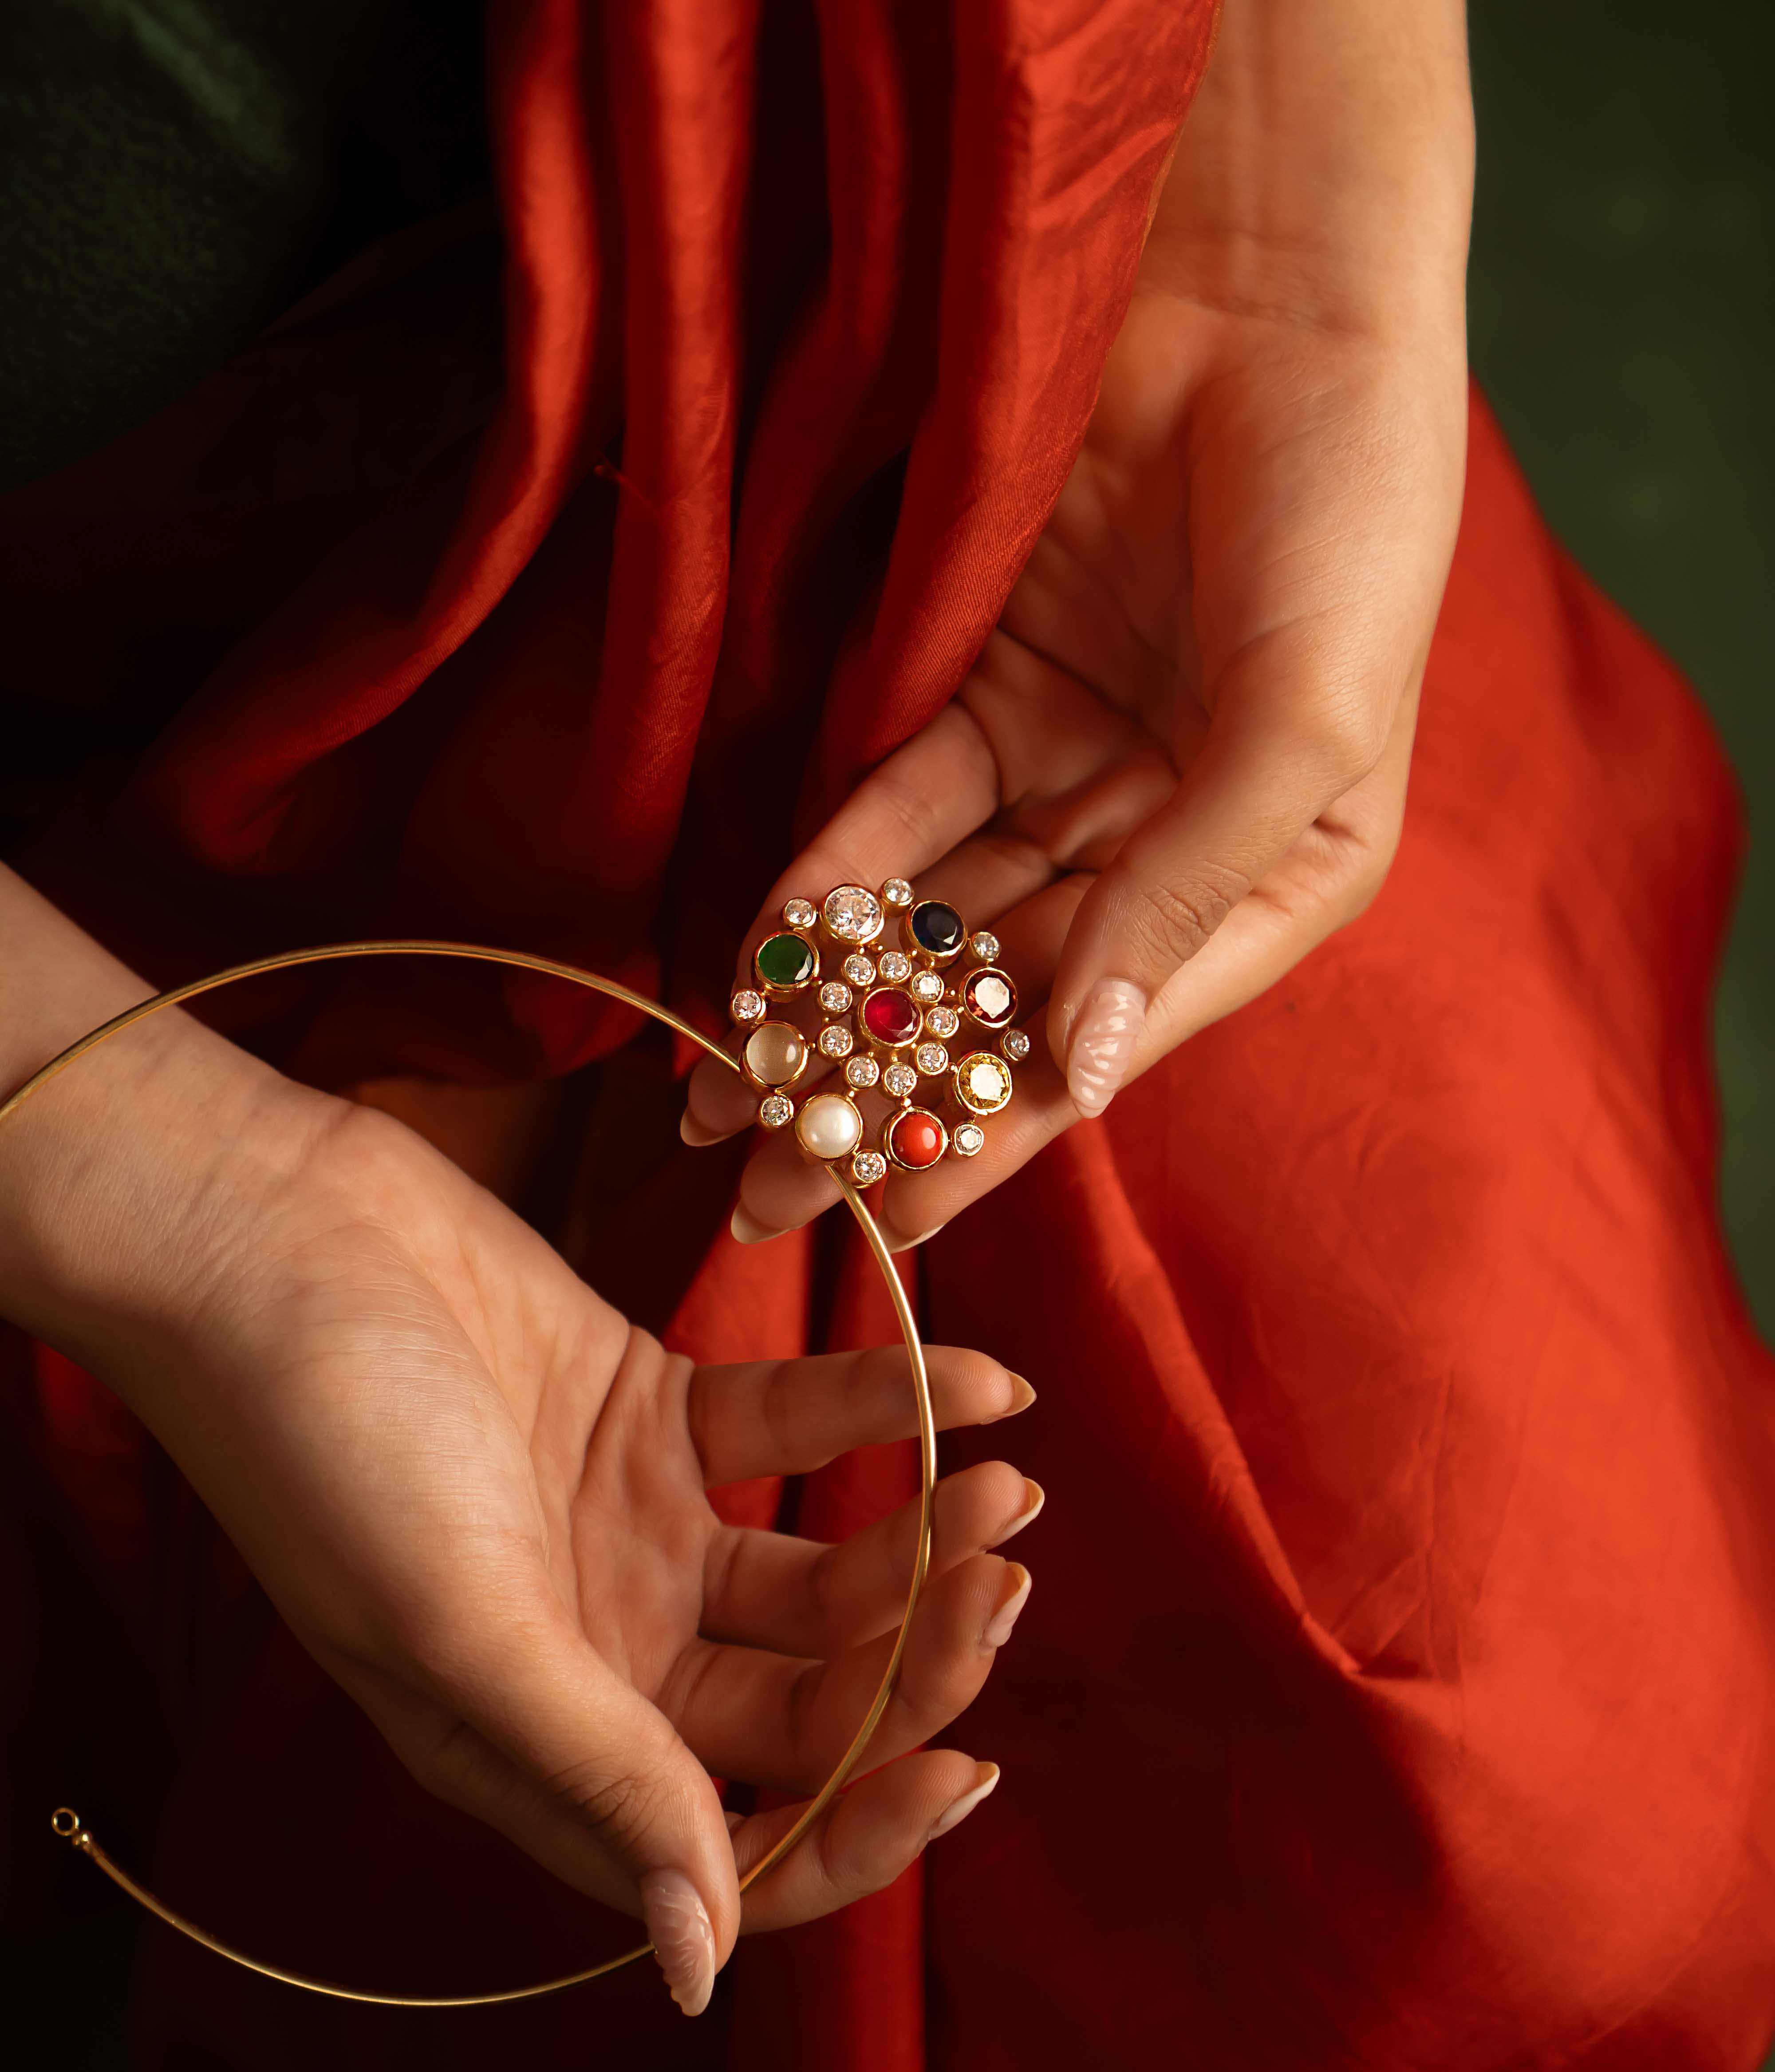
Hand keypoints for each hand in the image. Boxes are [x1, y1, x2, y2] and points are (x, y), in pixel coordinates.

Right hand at [0, 948, 1034, 2015]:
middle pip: (803, 1699)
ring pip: (820, 1570)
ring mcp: (635, 1529)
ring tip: (1010, 1485)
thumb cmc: (325, 1442)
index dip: (856, 1827)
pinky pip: (800, 1422)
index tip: (967, 1764)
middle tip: (1002, 1580)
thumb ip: (591, 1772)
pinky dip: (891, 1405)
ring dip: (922, 1536)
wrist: (269, 1237)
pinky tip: (985, 1385)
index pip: (735, 1838)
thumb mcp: (455, 1625)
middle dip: (915, 1658)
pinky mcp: (653, 1408)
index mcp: (543, 1741)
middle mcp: (602, 1650)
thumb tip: (696, 1964)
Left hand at [684, 0, 1472, 1248]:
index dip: (996, 1142)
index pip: (1108, 1046)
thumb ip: (1182, 902)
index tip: (886, 1235)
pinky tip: (756, 954)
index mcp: (1269, 888)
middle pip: (1004, 1002)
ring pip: (935, 923)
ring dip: (836, 1011)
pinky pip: (896, 809)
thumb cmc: (1349, 521)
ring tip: (722, 1101)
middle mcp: (1162, 847)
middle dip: (884, 1099)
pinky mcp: (991, 689)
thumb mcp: (1304, 732)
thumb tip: (1079, 1073)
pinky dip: (831, 878)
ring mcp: (1071, 772)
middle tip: (756, 1193)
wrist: (1273, 304)